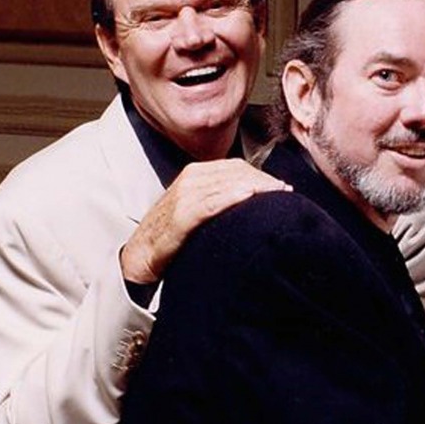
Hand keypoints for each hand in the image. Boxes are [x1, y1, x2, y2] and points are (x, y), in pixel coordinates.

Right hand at [121, 159, 290, 282]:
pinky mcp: (182, 214)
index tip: (281, 186)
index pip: (236, 167)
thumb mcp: (197, 209)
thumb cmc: (171, 235)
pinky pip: (212, 202)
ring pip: (228, 183)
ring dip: (255, 187)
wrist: (140, 255)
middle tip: (284, 191)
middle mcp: (191, 179)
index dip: (261, 174)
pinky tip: (248, 197)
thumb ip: (219, 198)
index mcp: (196, 174)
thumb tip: (251, 199)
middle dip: (264, 181)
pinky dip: (232, 197)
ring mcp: (185, 195)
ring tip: (276, 194)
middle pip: (237, 173)